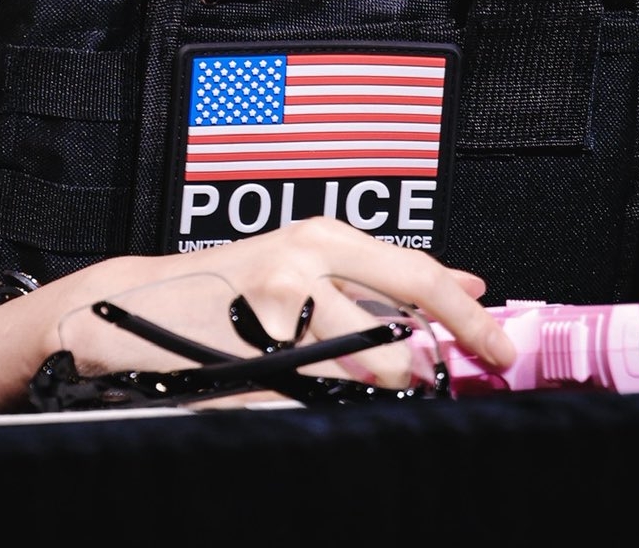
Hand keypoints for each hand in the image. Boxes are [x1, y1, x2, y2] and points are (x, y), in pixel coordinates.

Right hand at [41, 218, 513, 382]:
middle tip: (473, 367)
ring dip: (378, 380)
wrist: (139, 306)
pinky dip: (326, 400)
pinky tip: (308, 392)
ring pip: (361, 360)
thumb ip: (380, 280)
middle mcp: (306, 259)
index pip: (418, 272)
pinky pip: (313, 391)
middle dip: (445, 343)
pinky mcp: (252, 347)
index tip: (499, 346)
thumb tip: (464, 285)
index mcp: (326, 238)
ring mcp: (277, 304)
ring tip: (371, 383)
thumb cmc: (234, 286)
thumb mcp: (310, 264)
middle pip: (402, 306)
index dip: (466, 313)